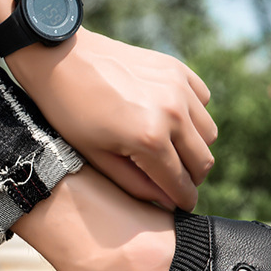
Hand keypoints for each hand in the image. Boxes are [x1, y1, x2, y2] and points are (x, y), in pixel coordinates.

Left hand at [6, 27, 217, 210]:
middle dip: (192, 179)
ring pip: (209, 133)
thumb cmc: (71, 115)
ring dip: (195, 149)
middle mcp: (172, 112)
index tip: (182, 208)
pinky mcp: (177, 69)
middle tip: (175, 184)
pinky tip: (169, 121)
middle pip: (203, 161)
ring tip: (170, 153)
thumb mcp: (97, 158)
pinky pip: (203, 102)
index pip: (181, 183)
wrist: (62, 62)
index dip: (184, 201)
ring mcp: (178, 87)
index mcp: (149, 139)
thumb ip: (135, 184)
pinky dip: (193, 116)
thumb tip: (167, 202)